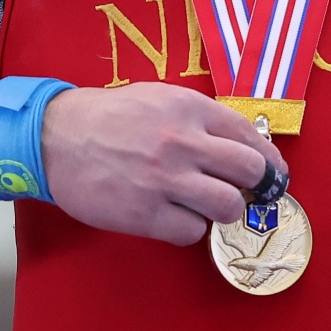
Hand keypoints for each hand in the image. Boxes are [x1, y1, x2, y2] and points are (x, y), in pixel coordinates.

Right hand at [41, 83, 284, 245]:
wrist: (57, 138)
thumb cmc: (109, 116)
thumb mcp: (159, 98)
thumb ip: (198, 117)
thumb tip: (240, 144)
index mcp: (189, 108)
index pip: (249, 136)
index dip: (269, 159)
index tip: (274, 172)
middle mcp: (182, 142)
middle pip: (249, 171)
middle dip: (258, 186)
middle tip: (252, 194)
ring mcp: (165, 180)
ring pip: (227, 206)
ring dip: (224, 210)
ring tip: (208, 206)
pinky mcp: (145, 214)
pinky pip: (191, 232)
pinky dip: (190, 228)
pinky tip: (176, 217)